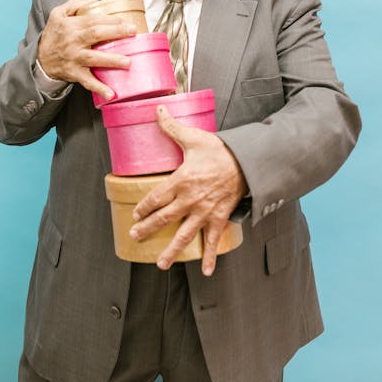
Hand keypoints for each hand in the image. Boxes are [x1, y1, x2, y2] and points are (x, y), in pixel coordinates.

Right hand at [37, 0, 136, 100]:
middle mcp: (73, 42)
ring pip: (93, 58)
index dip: (109, 20)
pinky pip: (87, 82)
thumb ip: (74, 4)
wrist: (40, 60)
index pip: (92, 20)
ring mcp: (74, 58)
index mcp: (71, 26)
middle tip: (132, 31)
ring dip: (111, 60)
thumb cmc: (53, 36)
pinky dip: (99, 88)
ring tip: (128, 61)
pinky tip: (111, 94)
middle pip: (95, 34)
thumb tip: (93, 0)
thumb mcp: (57, 14)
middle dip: (115, 32)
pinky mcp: (74, 73)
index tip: (125, 21)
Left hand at [129, 105, 247, 275]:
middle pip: (164, 218)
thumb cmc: (219, 150)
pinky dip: (211, 257)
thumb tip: (157, 110)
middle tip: (135, 237)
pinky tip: (207, 271)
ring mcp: (205, 211)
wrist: (246, 162)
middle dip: (148, 229)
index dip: (143, 207)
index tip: (135, 214)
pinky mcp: (219, 217)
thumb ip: (171, 127)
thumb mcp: (193, 137)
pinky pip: (214, 240)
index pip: (155, 198)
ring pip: (184, 235)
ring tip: (160, 264)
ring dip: (172, 251)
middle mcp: (190, 199)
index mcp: (181, 180)